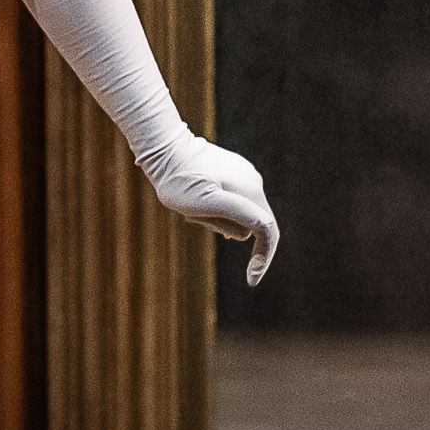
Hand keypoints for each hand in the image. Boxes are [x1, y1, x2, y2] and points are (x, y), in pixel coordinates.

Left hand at [150, 136, 279, 284]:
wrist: (163, 149)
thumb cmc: (178, 181)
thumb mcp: (204, 202)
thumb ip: (236, 214)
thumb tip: (262, 227)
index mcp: (250, 190)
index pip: (267, 232)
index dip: (262, 259)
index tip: (251, 281)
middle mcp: (253, 181)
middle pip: (249, 223)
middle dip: (225, 228)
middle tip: (192, 217)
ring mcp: (244, 174)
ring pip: (238, 213)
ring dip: (216, 218)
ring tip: (190, 207)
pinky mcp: (232, 171)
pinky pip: (230, 200)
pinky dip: (214, 207)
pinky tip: (194, 197)